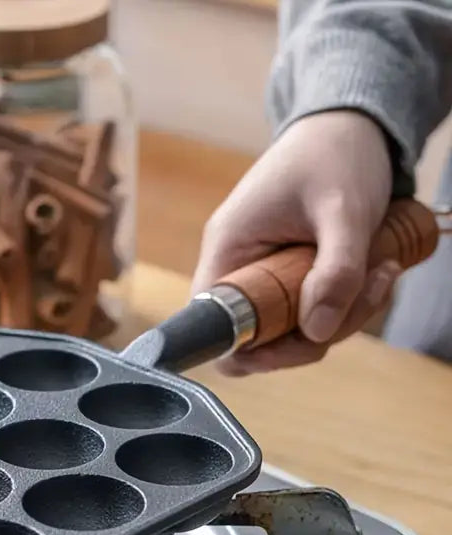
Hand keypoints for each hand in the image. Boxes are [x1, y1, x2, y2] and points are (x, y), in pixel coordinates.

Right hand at [192, 110, 398, 374]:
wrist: (348, 124)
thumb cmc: (336, 155)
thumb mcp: (344, 210)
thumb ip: (336, 272)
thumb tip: (318, 335)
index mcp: (229, 251)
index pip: (214, 328)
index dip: (250, 349)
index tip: (303, 339)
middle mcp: (237, 268)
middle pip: (259, 338)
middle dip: (315, 331)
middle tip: (365, 293)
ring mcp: (262, 272)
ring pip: (291, 328)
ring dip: (342, 315)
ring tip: (381, 272)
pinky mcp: (287, 274)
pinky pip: (308, 309)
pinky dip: (345, 303)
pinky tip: (375, 271)